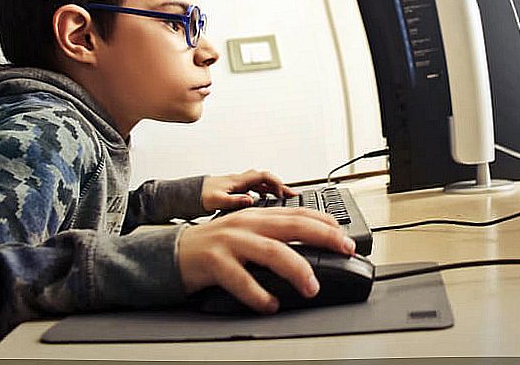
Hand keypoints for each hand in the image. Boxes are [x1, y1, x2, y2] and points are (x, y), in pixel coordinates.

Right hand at [175, 207, 356, 312]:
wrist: (173, 252)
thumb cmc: (215, 245)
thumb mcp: (247, 233)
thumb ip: (273, 235)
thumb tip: (310, 248)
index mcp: (258, 216)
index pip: (298, 214)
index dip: (325, 223)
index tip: (345, 237)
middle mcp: (247, 224)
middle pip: (292, 226)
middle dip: (323, 236)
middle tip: (344, 250)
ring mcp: (231, 241)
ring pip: (271, 251)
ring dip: (296, 268)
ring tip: (311, 287)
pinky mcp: (214, 261)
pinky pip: (240, 279)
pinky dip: (258, 294)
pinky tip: (270, 305)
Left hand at [201, 169, 295, 212]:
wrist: (185, 195)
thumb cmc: (198, 196)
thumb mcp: (216, 201)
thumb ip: (234, 201)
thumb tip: (251, 200)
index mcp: (237, 181)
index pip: (263, 176)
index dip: (276, 183)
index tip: (284, 194)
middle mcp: (239, 180)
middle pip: (265, 179)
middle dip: (280, 185)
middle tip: (292, 194)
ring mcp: (237, 184)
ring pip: (260, 183)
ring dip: (272, 188)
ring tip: (282, 197)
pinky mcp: (234, 189)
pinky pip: (253, 188)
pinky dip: (262, 192)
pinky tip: (262, 200)